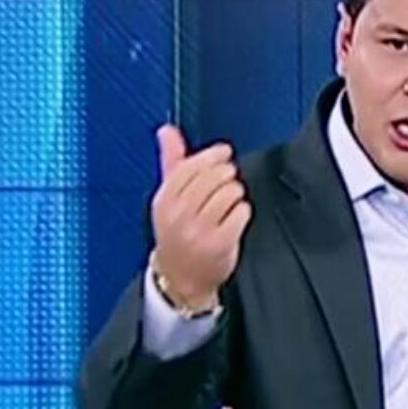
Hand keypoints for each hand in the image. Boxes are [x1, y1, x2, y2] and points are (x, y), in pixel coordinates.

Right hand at [150, 125, 251, 308]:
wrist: (180, 277)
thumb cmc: (177, 232)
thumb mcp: (170, 198)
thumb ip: (172, 162)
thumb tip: (167, 131)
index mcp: (164, 201)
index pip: (190, 166)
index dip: (212, 156)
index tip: (224, 153)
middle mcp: (179, 215)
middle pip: (213, 177)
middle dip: (226, 174)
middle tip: (228, 179)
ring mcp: (198, 231)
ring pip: (230, 192)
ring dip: (236, 193)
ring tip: (229, 201)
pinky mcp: (219, 243)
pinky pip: (241, 212)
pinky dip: (243, 211)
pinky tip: (235, 217)